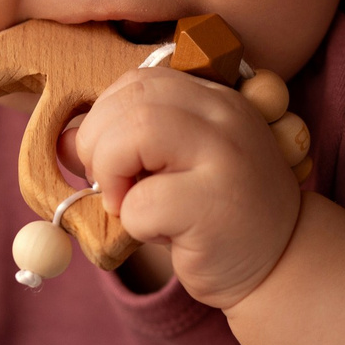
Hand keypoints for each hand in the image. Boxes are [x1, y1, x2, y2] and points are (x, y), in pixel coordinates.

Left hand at [75, 65, 303, 309]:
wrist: (281, 264)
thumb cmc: (218, 215)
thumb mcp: (172, 168)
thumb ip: (125, 144)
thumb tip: (62, 140)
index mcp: (215, 99)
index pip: (141, 80)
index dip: (107, 115)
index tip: (113, 155)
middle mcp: (225, 117)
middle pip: (132, 99)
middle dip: (98, 143)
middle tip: (113, 183)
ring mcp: (225, 157)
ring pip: (134, 133)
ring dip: (112, 173)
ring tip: (131, 204)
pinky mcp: (216, 206)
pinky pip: (143, 204)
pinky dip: (134, 224)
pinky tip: (165, 233)